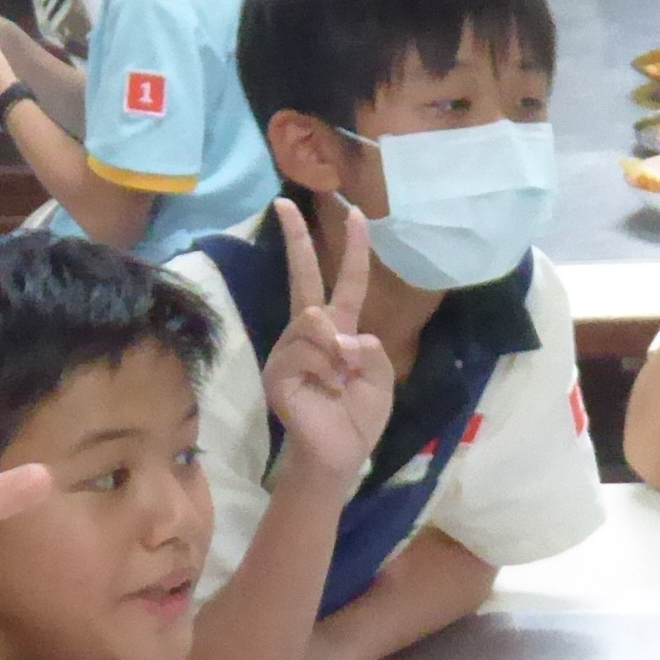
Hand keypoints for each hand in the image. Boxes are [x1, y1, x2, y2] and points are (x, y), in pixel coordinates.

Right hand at [259, 200, 390, 491]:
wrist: (338, 457)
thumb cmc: (358, 419)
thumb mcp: (381, 380)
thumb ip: (373, 352)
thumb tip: (342, 334)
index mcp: (338, 331)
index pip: (345, 282)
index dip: (353, 250)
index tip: (357, 214)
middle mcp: (308, 334)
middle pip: (303, 277)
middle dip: (295, 239)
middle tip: (285, 203)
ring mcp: (288, 350)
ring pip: (312, 321)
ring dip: (336, 352)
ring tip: (339, 382)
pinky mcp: (278, 371)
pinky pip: (305, 352)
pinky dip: (325, 370)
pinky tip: (326, 390)